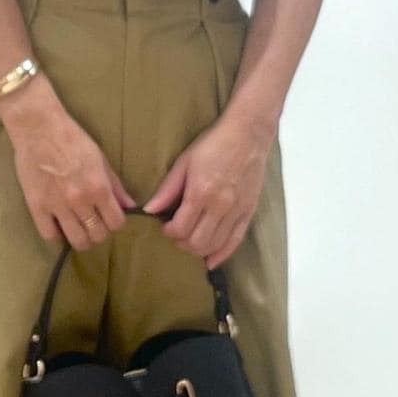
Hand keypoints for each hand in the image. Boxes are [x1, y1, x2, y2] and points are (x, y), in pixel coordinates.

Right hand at [0, 78, 137, 249]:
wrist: (39, 128)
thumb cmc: (73, 139)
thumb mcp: (101, 159)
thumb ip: (116, 186)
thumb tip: (130, 206)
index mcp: (99, 187)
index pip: (116, 223)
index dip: (116, 223)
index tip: (111, 218)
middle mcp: (80, 201)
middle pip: (97, 235)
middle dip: (99, 232)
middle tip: (94, 223)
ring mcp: (57, 206)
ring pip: (76, 240)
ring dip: (81, 238)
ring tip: (79, 228)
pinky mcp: (36, 206)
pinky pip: (49, 235)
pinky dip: (57, 235)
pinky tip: (59, 226)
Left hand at [141, 110, 274, 268]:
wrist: (248, 135)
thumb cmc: (214, 145)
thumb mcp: (184, 162)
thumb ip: (167, 189)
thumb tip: (149, 209)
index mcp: (201, 193)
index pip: (181, 228)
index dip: (169, 232)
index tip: (165, 226)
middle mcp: (220, 206)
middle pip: (197, 242)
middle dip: (182, 243)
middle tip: (176, 234)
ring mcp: (236, 211)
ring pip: (215, 245)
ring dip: (198, 249)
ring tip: (190, 242)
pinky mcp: (248, 212)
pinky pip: (235, 241)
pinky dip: (222, 254)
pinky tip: (211, 261)